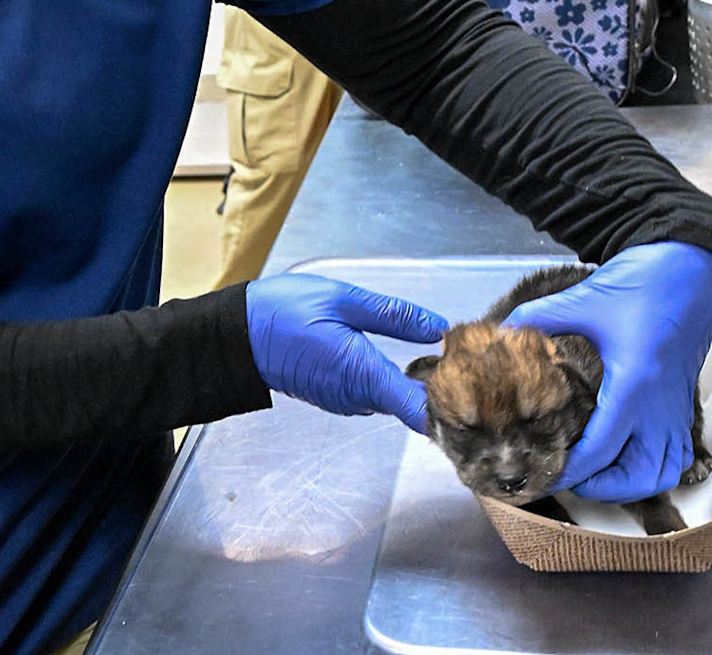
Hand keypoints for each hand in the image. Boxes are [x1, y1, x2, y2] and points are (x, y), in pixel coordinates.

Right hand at [244, 274, 448, 432]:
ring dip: (417, 382)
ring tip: (439, 352)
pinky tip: (402, 357)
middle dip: (440, 386)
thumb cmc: (283, 314)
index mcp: (364, 375)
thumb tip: (436, 328)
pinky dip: (393, 381)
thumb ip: (393, 316)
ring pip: (395, 398)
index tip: (474, 387)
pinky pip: (375, 393)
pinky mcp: (337, 396)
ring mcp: (347, 400)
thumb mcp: (342, 300)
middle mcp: (359, 398)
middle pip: (413, 405)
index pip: (420, 411)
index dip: (451, 405)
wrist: (237, 337)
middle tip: (462, 355)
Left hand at [505, 242, 711, 502]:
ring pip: (664, 472)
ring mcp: (677, 409)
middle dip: (602, 488)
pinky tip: (625, 458)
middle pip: (639, 476)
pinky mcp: (684, 405)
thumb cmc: (644, 283)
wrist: (691, 268)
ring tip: (595, 472)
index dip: (570, 471)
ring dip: (630, 484)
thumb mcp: (584, 300)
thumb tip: (501, 333)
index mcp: (634, 385)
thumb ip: (538, 319)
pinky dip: (653, 469)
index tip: (542, 475)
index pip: (601, 449)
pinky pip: (677, 455)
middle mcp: (660, 407)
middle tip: (568, 476)